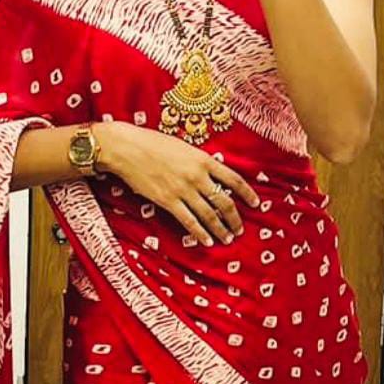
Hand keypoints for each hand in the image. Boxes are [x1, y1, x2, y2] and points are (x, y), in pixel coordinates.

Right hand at [95, 121, 259, 246]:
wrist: (127, 148)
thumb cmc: (152, 142)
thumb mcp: (183, 147)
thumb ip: (199, 161)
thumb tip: (212, 175)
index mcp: (204, 159)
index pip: (234, 179)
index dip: (247, 194)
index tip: (255, 204)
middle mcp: (197, 176)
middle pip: (224, 202)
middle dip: (234, 219)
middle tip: (239, 229)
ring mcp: (183, 190)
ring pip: (209, 215)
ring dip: (220, 229)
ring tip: (227, 239)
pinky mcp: (168, 201)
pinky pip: (189, 221)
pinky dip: (200, 233)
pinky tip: (207, 241)